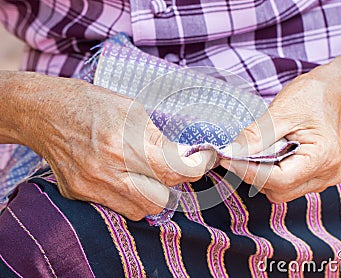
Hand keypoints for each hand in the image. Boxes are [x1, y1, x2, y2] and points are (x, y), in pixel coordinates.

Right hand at [12, 73, 212, 219]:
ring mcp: (91, 187)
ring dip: (152, 193)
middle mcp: (106, 172)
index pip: (173, 170)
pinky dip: (129, 195)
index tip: (202, 160)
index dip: (196, 167)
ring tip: (146, 172)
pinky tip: (123, 175)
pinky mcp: (79, 194)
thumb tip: (182, 156)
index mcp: (122, 144)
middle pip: (161, 199)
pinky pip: (118, 206)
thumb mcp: (132, 109)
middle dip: (172, 183)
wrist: (45, 112)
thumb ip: (158, 138)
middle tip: (170, 166)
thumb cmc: (90, 103)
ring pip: (142, 210)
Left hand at [220, 72, 340, 202]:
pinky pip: (286, 186)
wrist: (329, 94)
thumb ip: (256, 136)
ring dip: (262, 176)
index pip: (280, 179)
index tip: (228, 160)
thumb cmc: (309, 98)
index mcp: (323, 156)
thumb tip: (231, 153)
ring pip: (281, 192)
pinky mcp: (315, 179)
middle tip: (240, 153)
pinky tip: (270, 156)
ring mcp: (322, 179)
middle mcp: (326, 174)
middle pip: (279, 190)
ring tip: (261, 150)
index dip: (250, 172)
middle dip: (255, 174)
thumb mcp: (280, 111)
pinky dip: (271, 175)